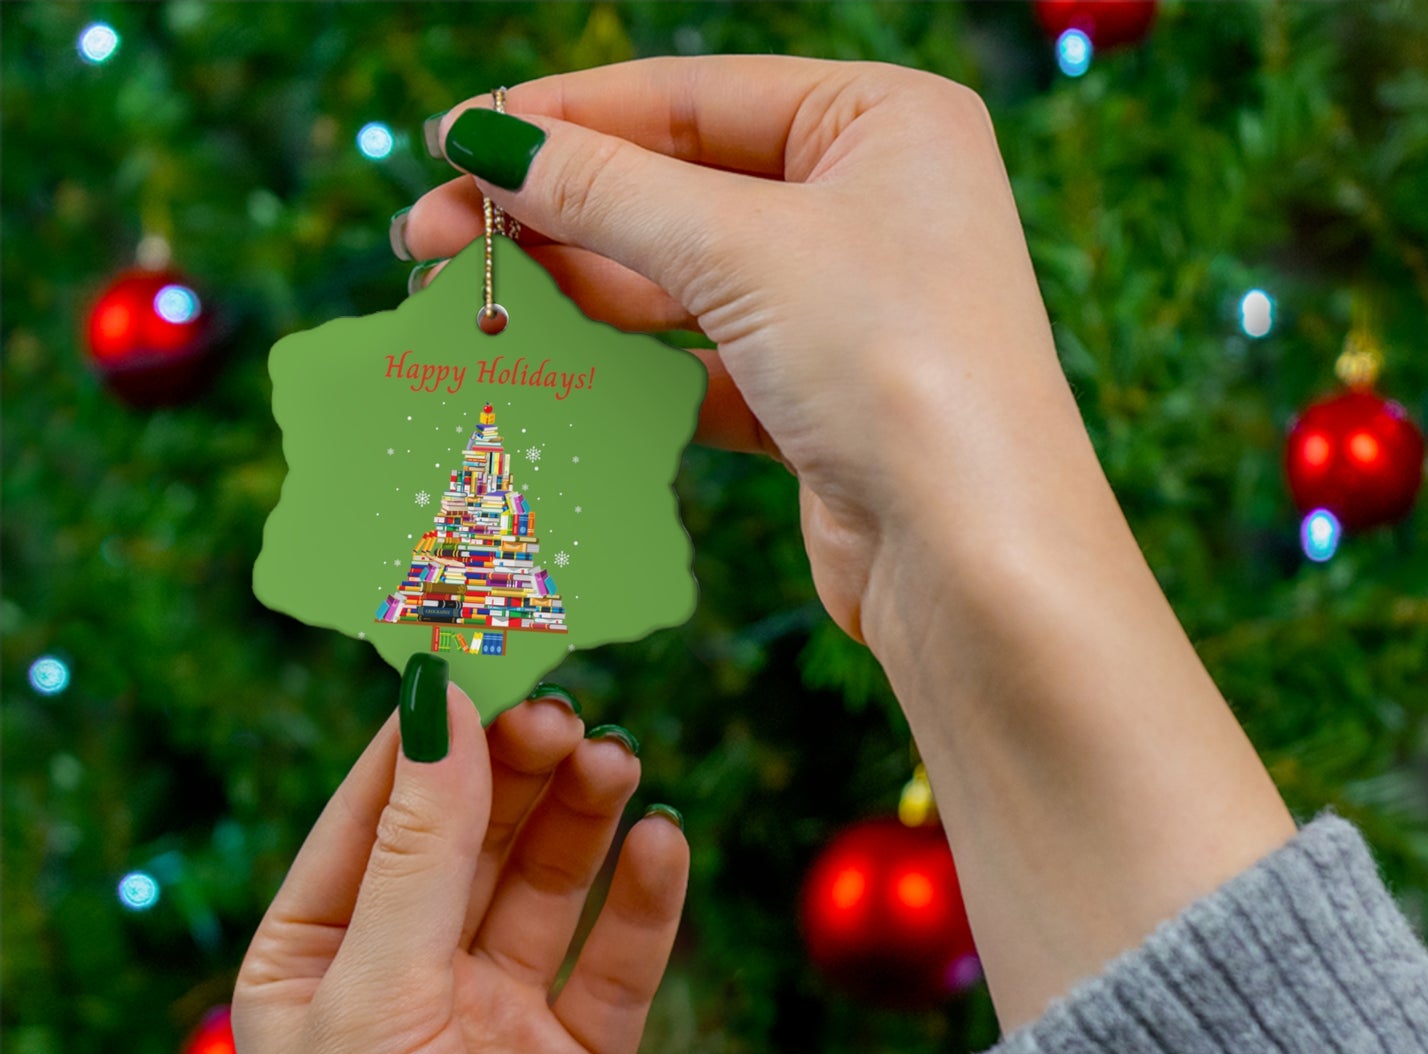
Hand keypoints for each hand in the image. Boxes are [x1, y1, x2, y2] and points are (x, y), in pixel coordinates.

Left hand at [232, 680, 686, 1053]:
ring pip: (548, 886)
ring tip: (619, 760)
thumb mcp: (377, 1000)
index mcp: (319, 959)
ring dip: (583, 820)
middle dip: (518, 770)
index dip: (431, 730)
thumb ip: (420, 851)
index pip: (377, 809)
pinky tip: (664, 844)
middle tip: (570, 711)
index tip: (485, 648)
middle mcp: (408, 979)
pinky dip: (643, 902)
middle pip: (473, 836)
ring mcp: (497, 1022)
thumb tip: (441, 704)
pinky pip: (617, 962)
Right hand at [403, 59, 1294, 1035]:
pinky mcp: (817, 400)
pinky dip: (630, 368)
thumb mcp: (742, 252)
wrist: (974, 560)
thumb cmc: (897, 368)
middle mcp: (870, 204)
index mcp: (882, 122)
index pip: (689, 96)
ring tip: (470, 301)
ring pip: (682, 282)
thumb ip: (606, 192)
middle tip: (430, 240)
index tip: (453, 144)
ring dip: (578, 291)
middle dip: (553, 213)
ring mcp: (844, 308)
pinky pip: (701, 363)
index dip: (563, 119)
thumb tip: (487, 141)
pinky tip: (549, 367)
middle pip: (678, 188)